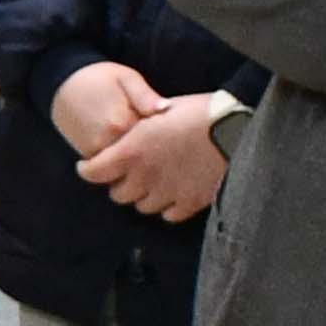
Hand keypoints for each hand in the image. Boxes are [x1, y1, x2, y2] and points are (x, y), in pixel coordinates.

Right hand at [50, 61, 162, 159]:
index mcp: (122, 122)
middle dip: (151, 149)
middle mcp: (107, 141)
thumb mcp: (126, 78)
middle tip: (162, 138)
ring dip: (135, 155)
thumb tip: (166, 109)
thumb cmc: (98, 76)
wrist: (60, 81)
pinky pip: (110, 164)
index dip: (165, 136)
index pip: (154, 140)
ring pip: (125, 163)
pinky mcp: (86, 154)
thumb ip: (146, 95)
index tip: (171, 129)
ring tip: (143, 140)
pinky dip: (120, 158)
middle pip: (140, 155)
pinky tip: (126, 143)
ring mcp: (95, 151)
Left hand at [78, 88, 231, 221]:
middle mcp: (144, 176)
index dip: (88, 169)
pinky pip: (168, 215)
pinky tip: (173, 193)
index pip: (94, 172)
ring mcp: (167, 192)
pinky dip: (167, 206)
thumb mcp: (162, 110)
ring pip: (142, 206)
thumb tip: (132, 129)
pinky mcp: (190, 203)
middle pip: (118, 194)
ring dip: (144, 195)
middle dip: (120, 183)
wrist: (237, 128)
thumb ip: (140, 127)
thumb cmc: (200, 111)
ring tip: (154, 182)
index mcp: (132, 151)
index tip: (90, 165)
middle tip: (128, 173)